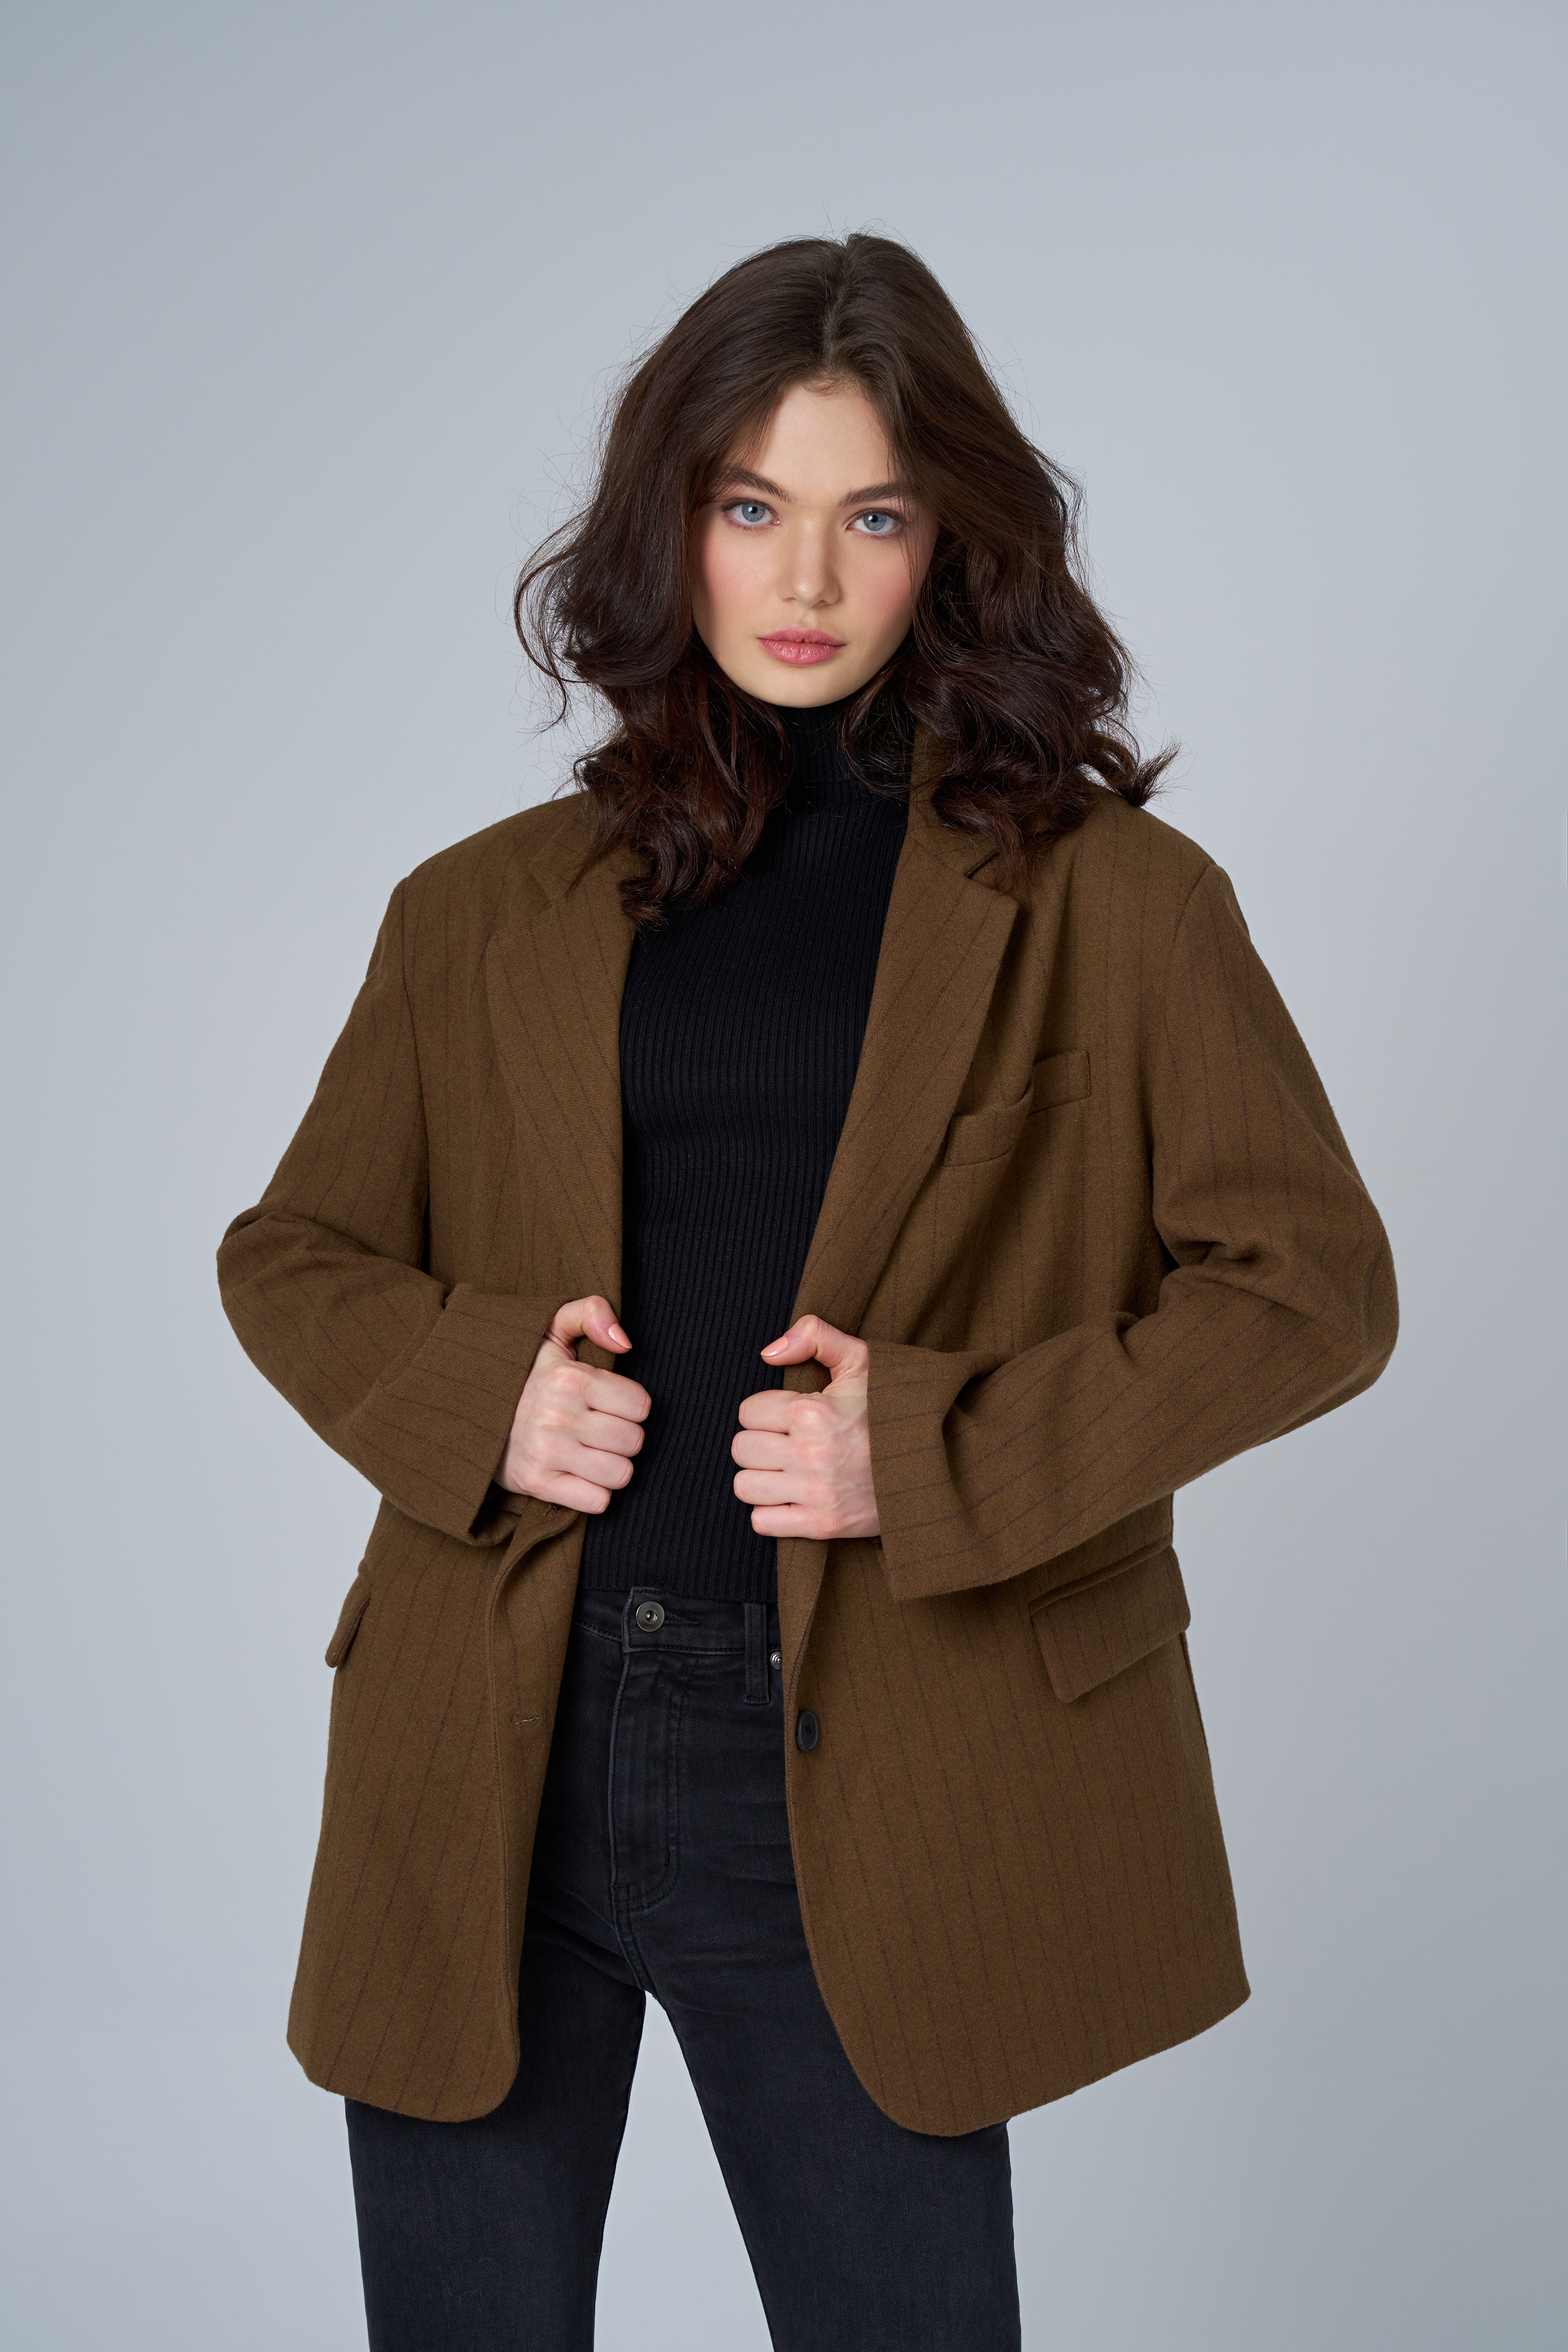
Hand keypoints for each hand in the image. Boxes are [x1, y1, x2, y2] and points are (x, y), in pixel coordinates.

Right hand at [498, 1295, 648, 1514]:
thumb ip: (591, 1313)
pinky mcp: (537, 1484)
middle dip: (623, 1436)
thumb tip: (625, 1342)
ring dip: (612, 1467)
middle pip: (633, 1441)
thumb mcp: (551, 1330)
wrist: (465, 1408)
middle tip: (599, 1429)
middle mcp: (558, 1416)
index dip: (630, 1406)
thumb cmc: (522, 1372)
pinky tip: (579, 1474)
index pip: (641, 1405)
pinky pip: (598, 1502)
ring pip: (621, 1474)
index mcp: (569, 1378)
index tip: (609, 1404)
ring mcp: (546, 1453)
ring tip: (591, 1452)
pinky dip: (594, 1493)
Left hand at [731, 1315, 879, 1540]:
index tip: (789, 1416)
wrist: (938, 1461)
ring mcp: (816, 1493)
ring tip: (788, 1470)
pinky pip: (762, 1522)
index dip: (765, 1411)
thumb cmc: (895, 1408)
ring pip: (745, 1486)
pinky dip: (772, 1512)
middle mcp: (811, 1454)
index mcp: (813, 1411)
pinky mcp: (823, 1525)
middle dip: (761, 1443)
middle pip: (741, 1449)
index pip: (747, 1412)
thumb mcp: (862, 1361)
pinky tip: (793, 1497)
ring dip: (762, 1478)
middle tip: (787, 1443)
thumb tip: (768, 1352)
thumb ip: (814, 1336)